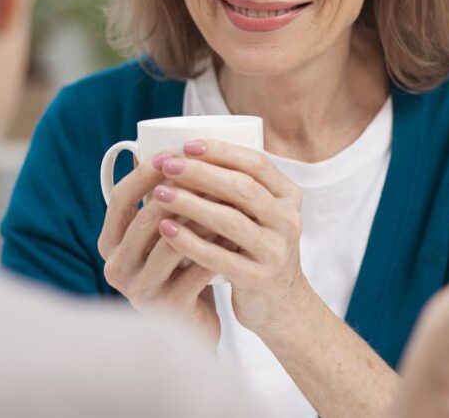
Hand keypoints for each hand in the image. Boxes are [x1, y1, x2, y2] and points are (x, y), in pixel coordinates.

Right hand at [96, 152, 220, 342]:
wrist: (191, 324)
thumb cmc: (177, 267)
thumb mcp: (159, 234)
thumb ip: (158, 200)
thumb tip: (168, 144)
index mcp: (110, 243)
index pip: (122, 199)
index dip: (146, 173)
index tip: (173, 151)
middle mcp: (117, 267)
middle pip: (147, 217)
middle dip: (181, 189)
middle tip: (209, 169)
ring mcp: (140, 291)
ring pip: (173, 242)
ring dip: (203, 215)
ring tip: (228, 195)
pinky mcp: (169, 308)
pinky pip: (196, 268)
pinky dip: (219, 246)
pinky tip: (239, 230)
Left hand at [153, 140, 309, 335]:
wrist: (280, 304)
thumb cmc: (257, 248)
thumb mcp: (261, 214)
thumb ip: (239, 187)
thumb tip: (186, 154)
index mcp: (288, 196)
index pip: (256, 164)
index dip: (221, 151)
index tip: (187, 145)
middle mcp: (288, 221)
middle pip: (242, 189)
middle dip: (201, 173)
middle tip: (168, 165)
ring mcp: (276, 251)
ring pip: (230, 220)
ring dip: (191, 204)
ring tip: (159, 194)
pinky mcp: (259, 279)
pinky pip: (219, 257)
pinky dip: (190, 241)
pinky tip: (166, 230)